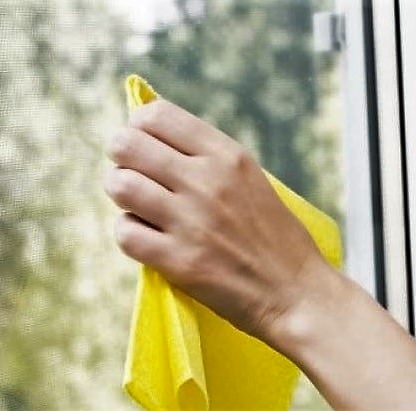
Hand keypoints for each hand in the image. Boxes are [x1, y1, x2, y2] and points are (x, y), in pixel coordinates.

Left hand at [104, 99, 334, 340]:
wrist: (296, 291)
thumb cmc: (272, 235)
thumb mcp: (250, 179)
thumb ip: (206, 157)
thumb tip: (149, 136)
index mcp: (227, 155)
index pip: (155, 115)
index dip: (138, 129)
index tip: (146, 148)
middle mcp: (207, 181)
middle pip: (126, 145)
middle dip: (122, 159)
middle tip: (136, 176)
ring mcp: (192, 221)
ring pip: (119, 185)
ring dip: (122, 196)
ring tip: (140, 208)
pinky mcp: (179, 261)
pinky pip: (125, 232)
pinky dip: (130, 234)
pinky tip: (148, 238)